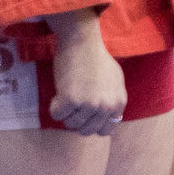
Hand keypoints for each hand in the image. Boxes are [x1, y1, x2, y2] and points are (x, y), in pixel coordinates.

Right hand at [47, 8, 126, 136]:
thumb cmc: (97, 60)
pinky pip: (57, 115)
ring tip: (69, 93)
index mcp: (118, 103)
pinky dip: (55, 106)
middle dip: (77, 121)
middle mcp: (106, 107)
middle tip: (73, 105)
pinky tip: (61, 91)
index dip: (92, 124)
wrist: (83, 44)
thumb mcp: (114, 83)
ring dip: (66, 112)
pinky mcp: (70, 100)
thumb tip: (104, 118)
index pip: (105, 130)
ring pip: (70, 124)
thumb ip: (110, 101)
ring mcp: (89, 105)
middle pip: (86, 130)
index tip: (85, 116)